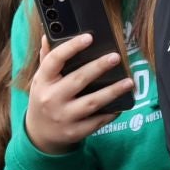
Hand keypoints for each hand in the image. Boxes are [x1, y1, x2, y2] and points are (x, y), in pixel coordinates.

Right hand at [24, 35, 135, 154]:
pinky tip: (121, 105)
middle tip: (116, 57)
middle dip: (98, 67)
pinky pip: (96, 122)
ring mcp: (63, 117)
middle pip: (78, 80)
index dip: (71, 47)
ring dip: (112, 91)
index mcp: (42, 81)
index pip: (55, 60)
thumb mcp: (40, 80)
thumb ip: (47, 58)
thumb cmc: (44, 99)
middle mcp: (51, 98)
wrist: (40, 134)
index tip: (89, 37)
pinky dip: (110, 113)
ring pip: (92, 102)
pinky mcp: (74, 132)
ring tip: (129, 82)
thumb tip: (48, 35)